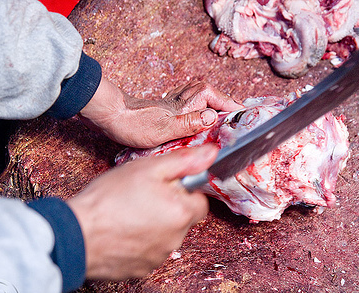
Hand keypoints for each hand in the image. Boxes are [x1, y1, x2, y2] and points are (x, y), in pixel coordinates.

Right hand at [67, 144, 217, 279]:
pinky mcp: (141, 269)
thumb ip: (183, 160)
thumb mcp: (147, 168)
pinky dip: (140, 242)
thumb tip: (211, 153)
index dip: (183, 190)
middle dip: (168, 207)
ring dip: (154, 225)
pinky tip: (122, 231)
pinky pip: (149, 251)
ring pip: (166, 235)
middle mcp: (176, 239)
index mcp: (182, 213)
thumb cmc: (109, 200)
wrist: (77, 235)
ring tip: (128, 213)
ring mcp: (159, 257)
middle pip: (183, 218)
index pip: (200, 201)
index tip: (164, 186)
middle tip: (142, 196)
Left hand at [78, 78, 241, 147]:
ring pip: (204, 99)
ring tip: (227, 120)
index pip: (219, 99)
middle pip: (215, 96)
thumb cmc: (134, 123)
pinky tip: (202, 120)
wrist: (111, 116)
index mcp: (188, 103)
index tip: (247, 116)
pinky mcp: (169, 108)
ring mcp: (177, 102)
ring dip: (216, 106)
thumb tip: (213, 118)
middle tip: (240, 119)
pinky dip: (202, 109)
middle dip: (228, 106)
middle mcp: (185, 99)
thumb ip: (190, 123)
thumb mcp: (164, 129)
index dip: (234, 107)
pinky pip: (193, 104)